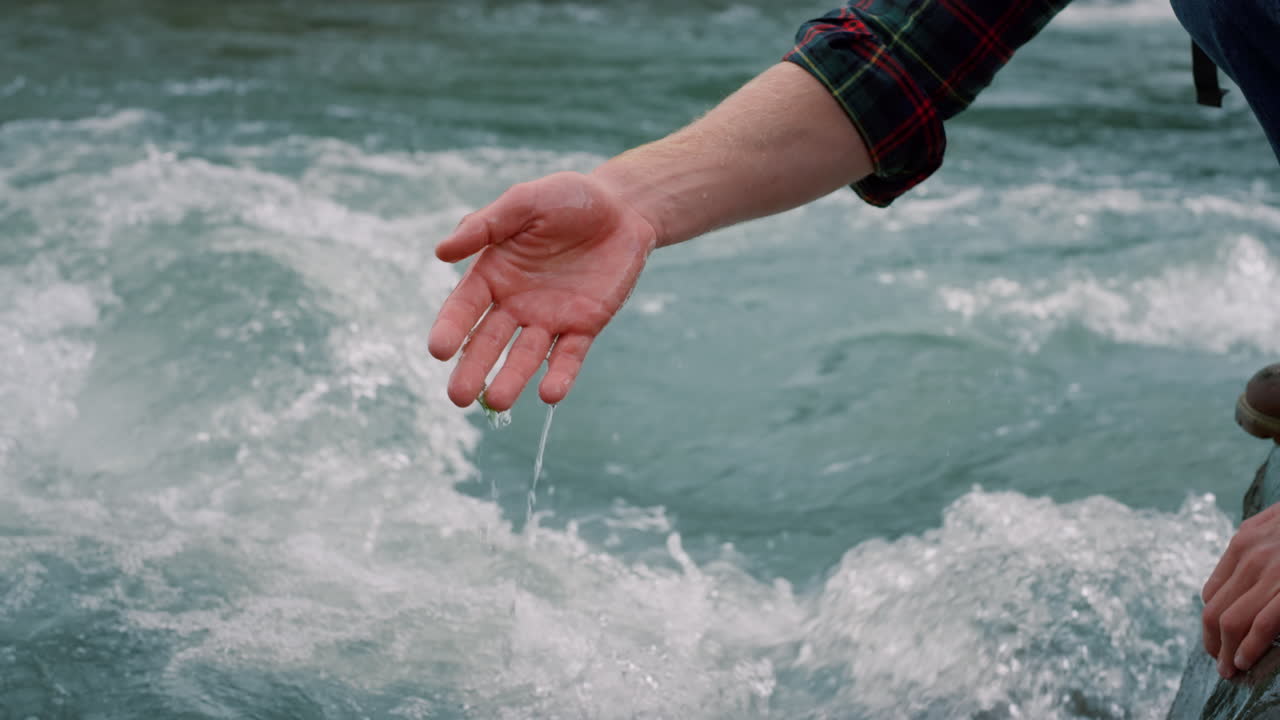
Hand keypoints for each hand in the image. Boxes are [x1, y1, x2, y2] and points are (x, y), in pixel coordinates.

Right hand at [428, 171, 657, 410]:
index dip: (451, 328)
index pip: (465, 307)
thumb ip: (486, 225)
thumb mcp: (524, 202)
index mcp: (493, 273)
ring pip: (526, 356)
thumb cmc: (566, 199)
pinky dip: (560, 375)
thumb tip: (440, 252)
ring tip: (498, 403)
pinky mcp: (584, 326)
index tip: (438, 350)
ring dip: (511, 380)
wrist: (622, 208)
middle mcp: (516, 303)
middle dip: (473, 368)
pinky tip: (549, 394)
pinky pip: (569, 356)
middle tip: (458, 397)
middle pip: (489, 342)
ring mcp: (550, 318)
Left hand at [1201, 502, 1279, 677]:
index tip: (1219, 639)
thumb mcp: (1278, 522)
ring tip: (1231, 670)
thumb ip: (1259, 547)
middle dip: (1213, 642)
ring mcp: (1272, 571)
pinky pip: (1261, 624)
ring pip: (1230, 620)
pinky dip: (1250, 647)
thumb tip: (1245, 581)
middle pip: (1214, 609)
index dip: (1213, 621)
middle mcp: (1250, 555)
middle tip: (1220, 663)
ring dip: (1226, 651)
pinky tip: (1246, 661)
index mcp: (1244, 540)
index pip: (1212, 591)